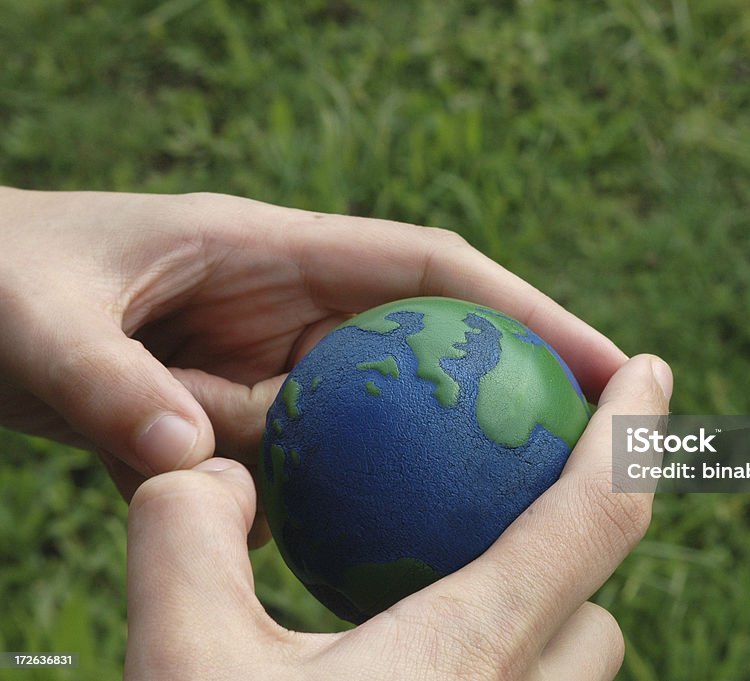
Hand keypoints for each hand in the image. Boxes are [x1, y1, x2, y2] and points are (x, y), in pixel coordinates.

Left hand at [0, 188, 624, 502]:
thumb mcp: (37, 319)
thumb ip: (108, 384)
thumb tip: (192, 461)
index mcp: (270, 250)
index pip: (428, 270)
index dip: (526, 308)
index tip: (603, 360)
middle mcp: (285, 309)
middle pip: (427, 350)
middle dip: (504, 394)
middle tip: (590, 458)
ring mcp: (261, 370)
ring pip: (368, 424)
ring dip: (416, 470)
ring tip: (487, 530)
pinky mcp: (228, 422)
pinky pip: (300, 472)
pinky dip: (329, 513)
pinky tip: (359, 564)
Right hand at [125, 354, 671, 679]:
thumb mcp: (177, 660)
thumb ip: (187, 532)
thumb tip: (216, 471)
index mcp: (468, 653)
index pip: (594, 516)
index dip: (635, 430)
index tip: (656, 370)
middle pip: (596, 619)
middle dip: (569, 562)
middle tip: (495, 529)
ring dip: (537, 636)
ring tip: (448, 617)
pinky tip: (411, 679)